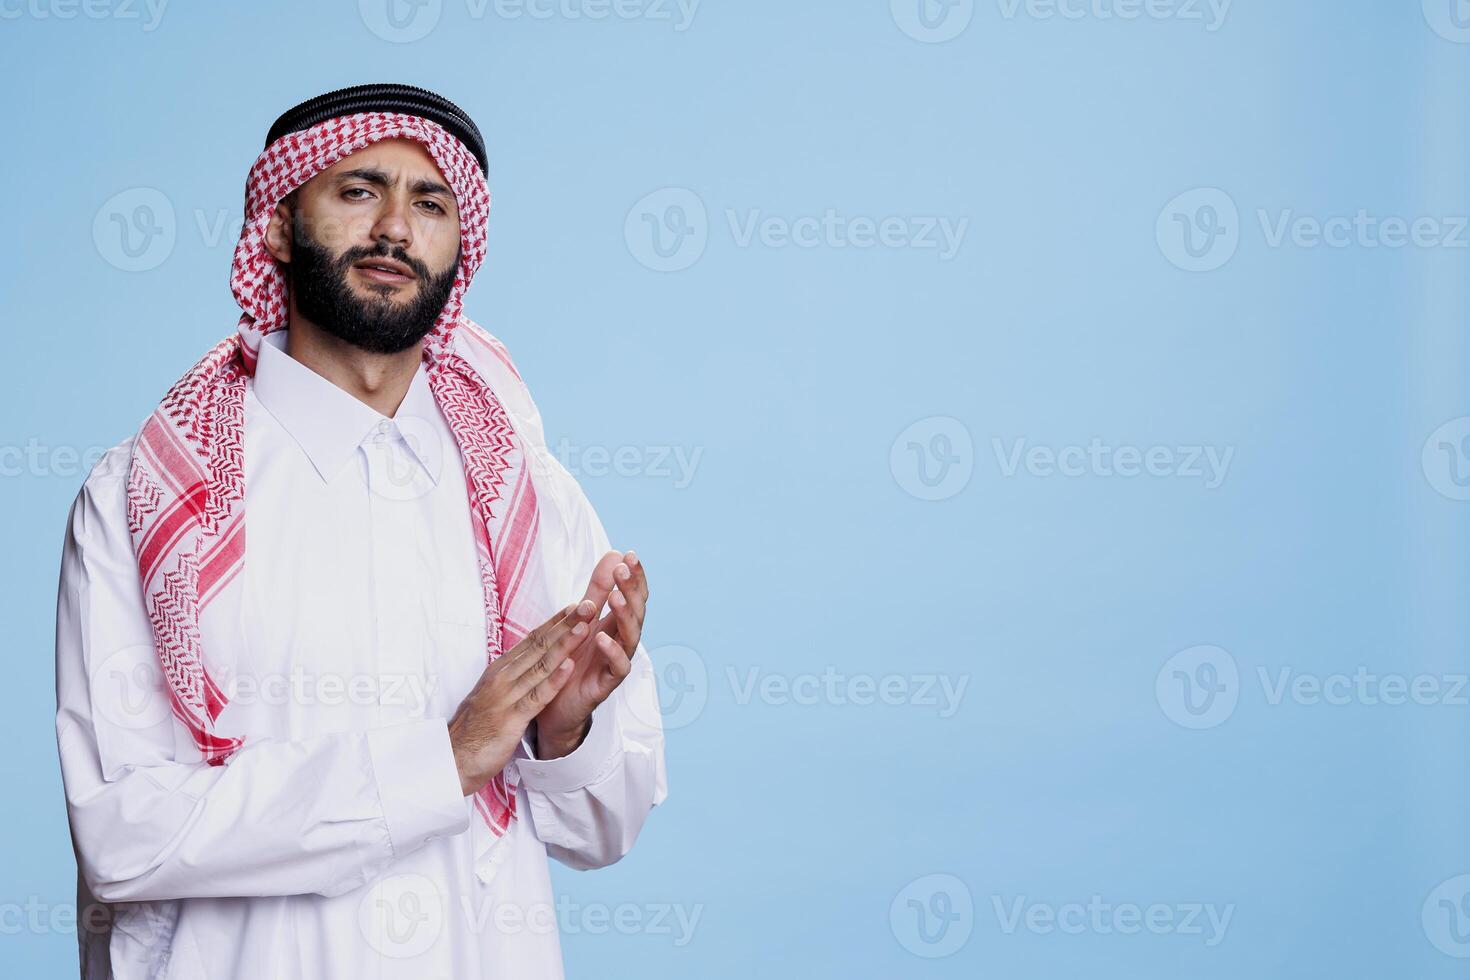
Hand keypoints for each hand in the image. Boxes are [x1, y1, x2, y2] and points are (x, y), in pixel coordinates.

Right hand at [447, 598, 598, 796]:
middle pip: (540, 646)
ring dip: (564, 645)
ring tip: (585, 627)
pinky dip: (553, 680)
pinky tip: (569, 667)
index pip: (532, 640)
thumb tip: (527, 661)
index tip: (576, 605)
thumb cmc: (474, 729)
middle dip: (566, 624)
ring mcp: (506, 697)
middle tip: (588, 604)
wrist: (452, 758)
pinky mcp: (511, 718)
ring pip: (540, 665)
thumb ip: (510, 677)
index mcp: (500, 670)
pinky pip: (536, 696)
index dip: (556, 622)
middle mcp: (503, 678)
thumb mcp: (492, 695)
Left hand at [535, 550, 649, 757]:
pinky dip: (612, 652)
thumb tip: (614, 553)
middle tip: (623, 569)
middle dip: (632, 589)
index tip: (629, 554)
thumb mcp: (583, 617)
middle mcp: (622, 641)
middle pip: (637, 612)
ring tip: (616, 596)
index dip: (634, 576)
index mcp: (617, 623)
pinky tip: (602, 638)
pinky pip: (617, 667)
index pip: (634, 595)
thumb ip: (598, 589)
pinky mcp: (606, 683)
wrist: (555, 703)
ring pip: (631, 637)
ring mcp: (616, 662)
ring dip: (625, 615)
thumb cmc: (574, 658)